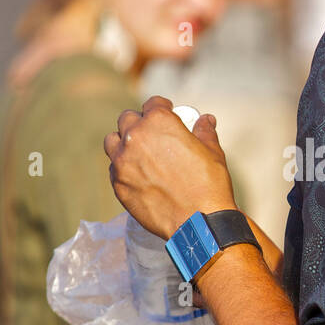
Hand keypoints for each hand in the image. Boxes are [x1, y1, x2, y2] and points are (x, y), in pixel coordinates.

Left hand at [104, 95, 236, 238]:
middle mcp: (135, 136)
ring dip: (123, 142)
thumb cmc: (208, 184)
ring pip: (112, 142)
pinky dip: (123, 167)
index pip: (152, 104)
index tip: (166, 113)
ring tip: (136, 152)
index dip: (161, 107)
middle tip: (151, 134)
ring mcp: (123, 161)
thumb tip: (205, 120)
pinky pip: (114, 168)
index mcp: (159, 121)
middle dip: (139, 123)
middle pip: (127, 119)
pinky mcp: (118, 184)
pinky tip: (137, 175)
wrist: (198, 221)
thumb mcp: (212, 152)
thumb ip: (204, 132)